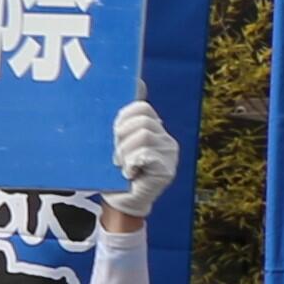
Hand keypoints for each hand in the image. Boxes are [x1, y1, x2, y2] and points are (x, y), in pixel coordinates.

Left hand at [102, 100, 180, 218]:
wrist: (119, 202)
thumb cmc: (113, 171)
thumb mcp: (114, 139)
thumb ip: (124, 117)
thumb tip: (138, 81)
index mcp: (154, 129)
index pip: (142, 108)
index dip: (123, 118)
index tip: (115, 134)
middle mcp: (166, 140)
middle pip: (143, 120)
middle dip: (122, 136)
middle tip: (117, 155)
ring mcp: (170, 155)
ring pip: (143, 136)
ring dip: (125, 152)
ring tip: (122, 165)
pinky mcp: (168, 170)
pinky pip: (146, 154)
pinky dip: (132, 163)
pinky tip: (131, 173)